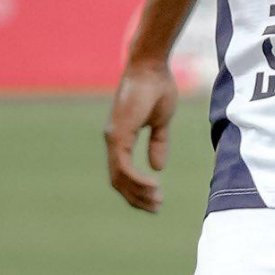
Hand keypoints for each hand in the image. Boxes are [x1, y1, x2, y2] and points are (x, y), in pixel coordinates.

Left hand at [104, 59, 179, 211]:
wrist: (151, 66)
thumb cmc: (157, 87)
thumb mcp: (161, 121)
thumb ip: (158, 143)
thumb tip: (157, 167)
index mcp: (121, 138)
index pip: (122, 172)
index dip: (136, 189)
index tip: (154, 200)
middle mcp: (113, 140)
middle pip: (118, 180)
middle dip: (136, 198)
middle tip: (155, 208)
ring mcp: (113, 138)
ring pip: (119, 177)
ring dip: (137, 193)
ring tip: (156, 201)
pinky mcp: (118, 134)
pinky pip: (124, 166)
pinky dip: (137, 180)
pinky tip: (153, 186)